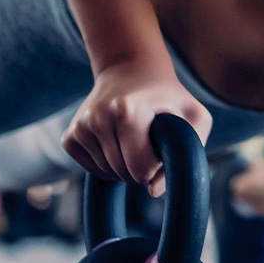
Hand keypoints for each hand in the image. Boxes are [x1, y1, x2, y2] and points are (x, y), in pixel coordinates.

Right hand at [62, 57, 213, 196]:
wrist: (131, 71)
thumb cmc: (168, 97)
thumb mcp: (193, 116)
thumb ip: (186, 154)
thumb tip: (153, 191)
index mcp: (127, 111)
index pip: (141, 169)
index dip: (156, 165)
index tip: (159, 144)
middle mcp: (98, 118)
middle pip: (123, 174)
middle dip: (140, 167)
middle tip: (148, 142)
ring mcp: (80, 127)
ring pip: (106, 174)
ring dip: (123, 166)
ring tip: (133, 139)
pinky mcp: (69, 136)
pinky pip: (90, 170)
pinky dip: (106, 165)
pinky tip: (116, 143)